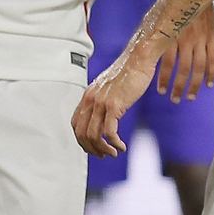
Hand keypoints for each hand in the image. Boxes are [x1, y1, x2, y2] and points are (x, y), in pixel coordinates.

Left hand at [72, 40, 157, 157]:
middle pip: (82, 133)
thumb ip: (103, 100)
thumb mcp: (109, 88)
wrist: (138, 59)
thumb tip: (104, 113)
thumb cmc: (128, 73)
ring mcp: (101, 103)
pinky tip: (122, 146)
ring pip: (94, 135)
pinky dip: (114, 143)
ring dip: (103, 149)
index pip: (76, 124)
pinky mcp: (114, 105)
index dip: (82, 139)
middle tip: (103, 155)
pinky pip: (109, 132)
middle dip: (91, 148)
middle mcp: (90, 100)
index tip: (93, 147)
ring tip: (114, 153)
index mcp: (88, 96)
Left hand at [154, 5, 213, 102]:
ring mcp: (201, 39)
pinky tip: (208, 84)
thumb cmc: (175, 3)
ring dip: (194, 85)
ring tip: (190, 97)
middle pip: (184, 69)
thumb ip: (156, 33)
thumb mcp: (161, 17)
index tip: (160, 90)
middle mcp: (186, 39)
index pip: (167, 63)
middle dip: (179, 87)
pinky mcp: (212, 37)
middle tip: (175, 99)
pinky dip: (211, 73)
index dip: (164, 78)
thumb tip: (141, 46)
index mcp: (171, 35)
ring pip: (199, 68)